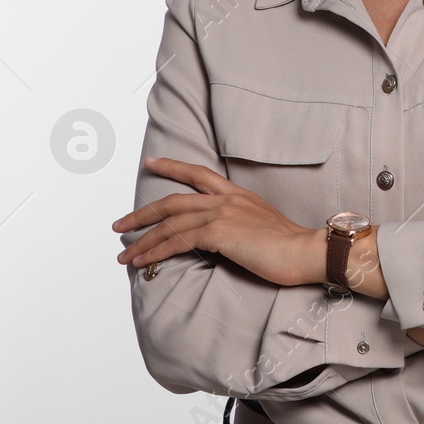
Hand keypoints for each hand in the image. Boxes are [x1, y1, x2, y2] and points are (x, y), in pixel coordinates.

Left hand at [112, 157, 317, 286]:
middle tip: (119, 223)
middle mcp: (226, 200)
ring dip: (142, 241)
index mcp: (237, 194)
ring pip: (169, 224)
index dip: (172, 166)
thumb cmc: (289, 245)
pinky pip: (177, 242)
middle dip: (141, 213)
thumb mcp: (261, 224)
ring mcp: (222, 214)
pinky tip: (143, 261)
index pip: (199, 174)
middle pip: (173, 200)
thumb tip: (219, 236)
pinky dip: (155, 252)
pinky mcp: (219, 233)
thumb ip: (238, 223)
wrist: (304, 251)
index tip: (151, 161)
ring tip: (124, 254)